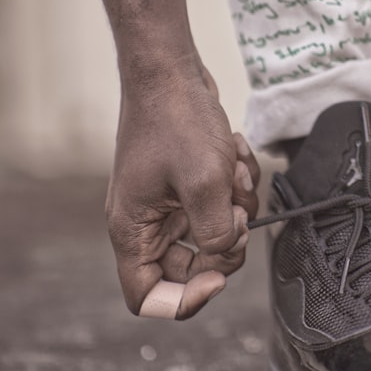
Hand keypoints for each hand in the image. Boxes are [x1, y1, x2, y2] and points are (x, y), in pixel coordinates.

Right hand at [104, 66, 259, 318]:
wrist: (170, 70)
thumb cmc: (177, 120)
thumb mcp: (204, 183)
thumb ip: (215, 234)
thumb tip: (225, 255)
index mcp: (132, 231)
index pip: (147, 297)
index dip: (185, 300)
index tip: (217, 277)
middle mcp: (145, 223)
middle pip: (189, 268)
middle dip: (224, 243)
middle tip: (237, 214)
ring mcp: (165, 204)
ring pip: (212, 233)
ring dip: (235, 205)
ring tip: (233, 168)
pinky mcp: (186, 185)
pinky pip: (220, 205)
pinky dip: (235, 184)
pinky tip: (234, 153)